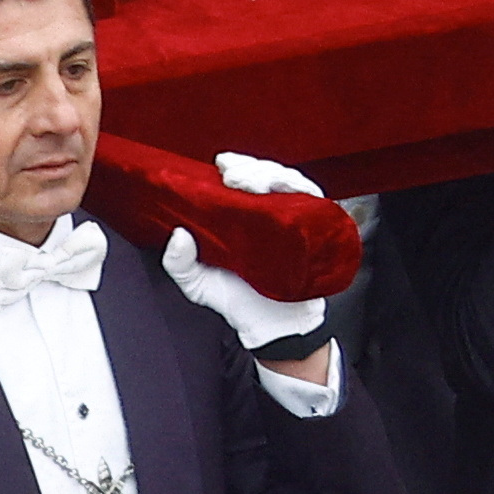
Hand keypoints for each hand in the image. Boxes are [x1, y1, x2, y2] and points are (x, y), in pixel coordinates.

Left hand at [164, 154, 330, 354]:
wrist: (273, 328)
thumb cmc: (238, 302)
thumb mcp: (198, 285)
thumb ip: (178, 264)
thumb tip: (177, 235)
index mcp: (239, 216)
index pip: (240, 177)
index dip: (235, 165)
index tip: (221, 165)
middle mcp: (267, 212)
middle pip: (265, 173)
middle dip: (251, 167)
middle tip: (233, 177)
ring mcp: (293, 219)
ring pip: (289, 181)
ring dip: (272, 175)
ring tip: (252, 184)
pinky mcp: (315, 230)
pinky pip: (316, 201)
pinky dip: (304, 190)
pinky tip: (289, 192)